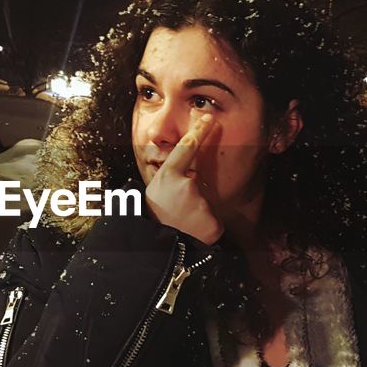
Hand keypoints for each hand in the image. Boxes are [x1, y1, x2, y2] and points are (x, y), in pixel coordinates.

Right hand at [145, 113, 223, 245]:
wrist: (158, 248)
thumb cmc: (153, 218)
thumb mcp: (153, 192)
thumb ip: (170, 178)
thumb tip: (188, 173)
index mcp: (168, 176)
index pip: (186, 148)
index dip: (198, 131)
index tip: (208, 118)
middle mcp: (187, 185)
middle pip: (195, 183)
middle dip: (189, 195)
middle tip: (173, 212)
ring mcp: (201, 203)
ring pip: (203, 202)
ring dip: (195, 211)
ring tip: (181, 224)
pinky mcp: (213, 221)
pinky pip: (211, 219)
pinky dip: (204, 226)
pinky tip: (191, 232)